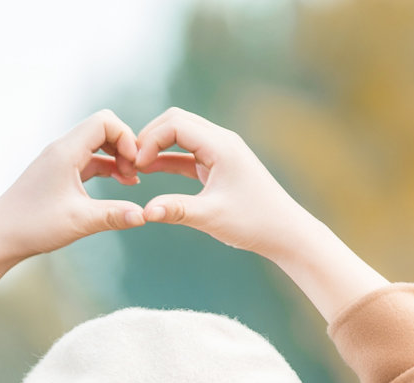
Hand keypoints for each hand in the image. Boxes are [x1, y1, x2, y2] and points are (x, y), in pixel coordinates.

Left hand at [0, 109, 147, 262]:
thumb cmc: (33, 227)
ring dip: (116, 157)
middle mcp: (61, 149)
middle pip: (102, 128)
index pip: (105, 122)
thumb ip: (114, 215)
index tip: (135, 165)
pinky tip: (119, 185)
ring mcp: (57, 160)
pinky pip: (87, 160)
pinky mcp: (56, 173)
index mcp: (65, 151)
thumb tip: (147, 216)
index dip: (127, 138)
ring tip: (131, 181)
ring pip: (95, 145)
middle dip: (125, 145)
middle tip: (135, 173)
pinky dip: (105, 167)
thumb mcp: (79, 222)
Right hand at [133, 106, 305, 260]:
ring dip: (157, 146)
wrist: (284, 232)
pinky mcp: (218, 165)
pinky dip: (167, 159)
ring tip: (135, 167)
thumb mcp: (211, 217)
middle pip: (176, 120)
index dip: (149, 140)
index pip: (175, 124)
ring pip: (180, 134)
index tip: (135, 165)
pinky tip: (148, 171)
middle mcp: (222, 141)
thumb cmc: (254, 222)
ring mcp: (220, 151)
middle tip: (130, 161)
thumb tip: (144, 213)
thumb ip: (176, 210)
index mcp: (222, 146)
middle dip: (149, 137)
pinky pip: (186, 153)